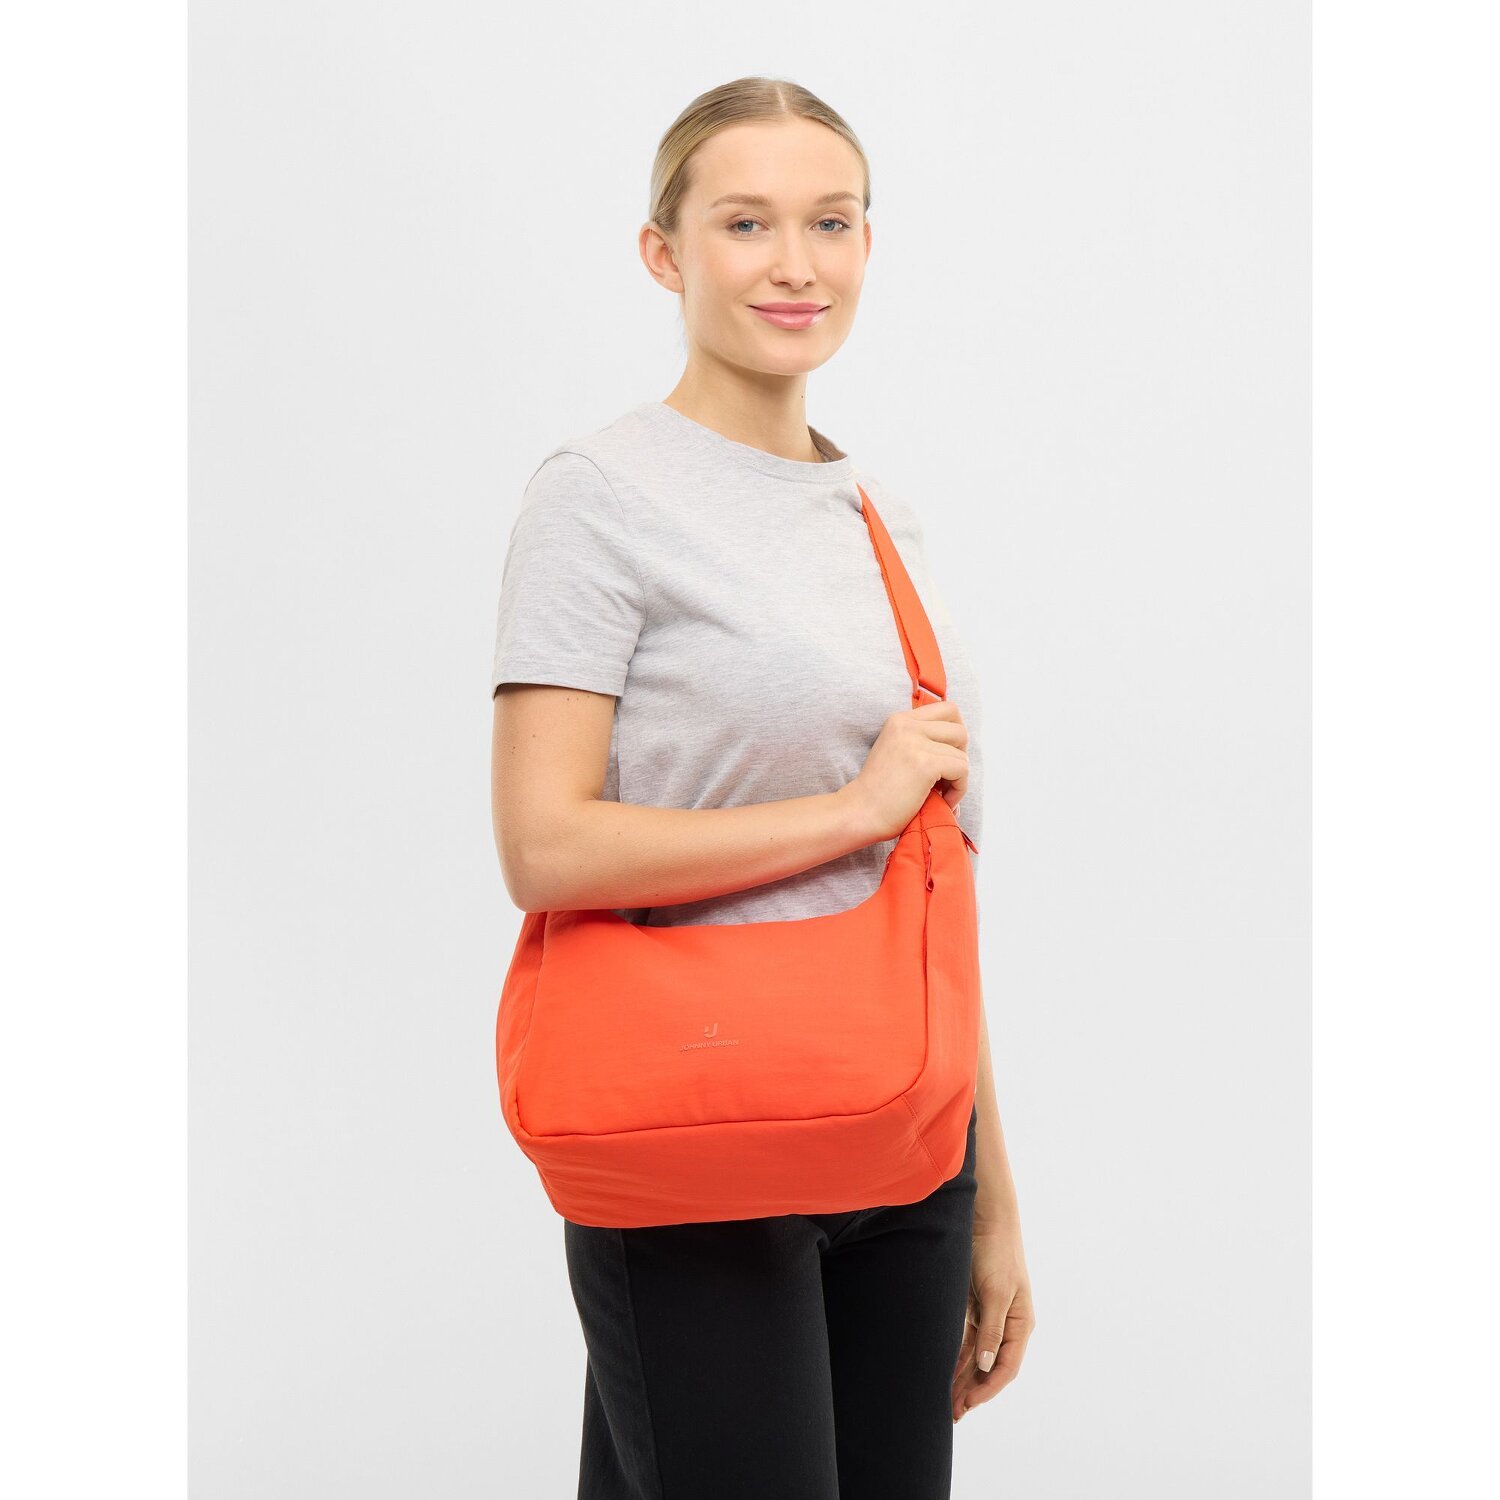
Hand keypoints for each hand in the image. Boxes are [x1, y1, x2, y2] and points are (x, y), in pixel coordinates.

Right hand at [843, 699, 970, 842]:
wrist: (861, 813)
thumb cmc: (880, 792)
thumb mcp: (896, 751)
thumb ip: (921, 741)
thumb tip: (961, 746)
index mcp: (899, 720)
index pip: (948, 709)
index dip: (955, 734)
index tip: (948, 756)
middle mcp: (907, 725)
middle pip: (960, 728)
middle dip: (961, 754)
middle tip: (947, 775)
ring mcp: (915, 743)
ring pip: (962, 753)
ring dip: (959, 777)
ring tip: (943, 793)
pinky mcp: (925, 763)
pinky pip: (962, 769)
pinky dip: (959, 789)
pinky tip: (943, 800)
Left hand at [952, 1224, 1034, 1422]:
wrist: (986, 1218)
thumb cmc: (996, 1252)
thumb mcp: (995, 1292)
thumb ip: (990, 1329)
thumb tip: (985, 1365)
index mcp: (1020, 1324)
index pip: (1006, 1367)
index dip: (987, 1388)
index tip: (967, 1404)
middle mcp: (1007, 1325)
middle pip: (990, 1367)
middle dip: (972, 1390)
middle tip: (952, 1413)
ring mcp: (991, 1317)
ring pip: (977, 1357)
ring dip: (963, 1378)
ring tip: (946, 1402)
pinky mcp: (975, 1307)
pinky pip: (967, 1341)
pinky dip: (957, 1358)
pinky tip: (945, 1373)